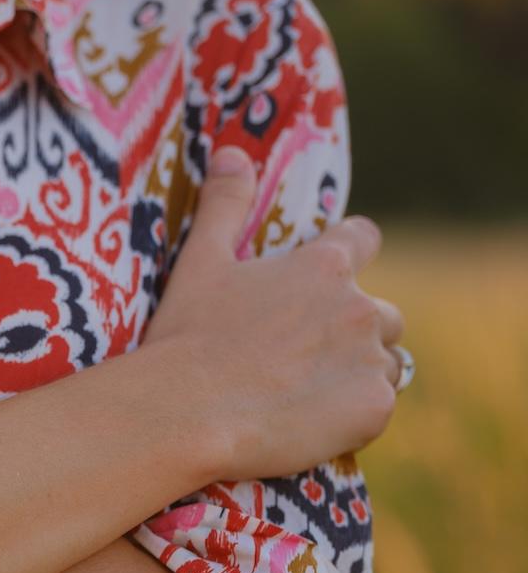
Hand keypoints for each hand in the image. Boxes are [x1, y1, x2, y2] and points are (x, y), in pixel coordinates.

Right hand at [144, 145, 404, 481]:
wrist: (188, 413)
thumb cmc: (187, 336)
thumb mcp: (199, 262)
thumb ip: (224, 204)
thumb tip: (231, 153)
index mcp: (323, 267)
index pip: (363, 239)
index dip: (350, 250)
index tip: (334, 269)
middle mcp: (358, 308)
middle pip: (382, 312)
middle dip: (352, 327)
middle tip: (302, 353)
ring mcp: (370, 361)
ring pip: (386, 362)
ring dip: (358, 370)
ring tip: (309, 391)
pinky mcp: (372, 409)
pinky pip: (377, 407)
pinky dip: (352, 413)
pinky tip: (310, 420)